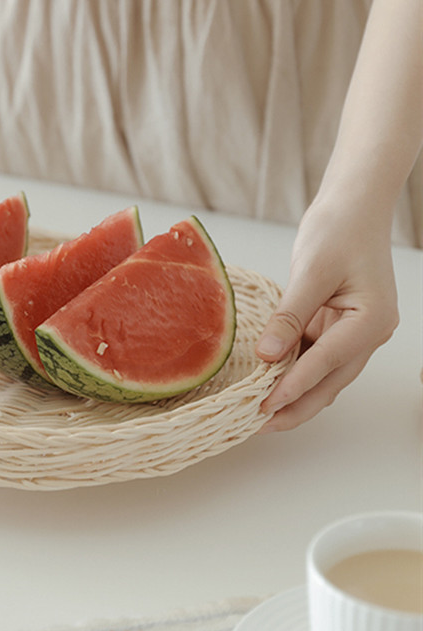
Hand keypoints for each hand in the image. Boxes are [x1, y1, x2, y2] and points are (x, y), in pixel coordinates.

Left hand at [255, 200, 398, 431]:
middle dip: (296, 405)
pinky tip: (268, 384)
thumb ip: (289, 316)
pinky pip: (314, 357)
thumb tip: (267, 356)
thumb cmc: (339, 230)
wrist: (352, 206)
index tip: (265, 405)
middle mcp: (368, 333)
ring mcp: (353, 332)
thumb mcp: (310, 271)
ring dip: (294, 394)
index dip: (294, 386)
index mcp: (371, 321)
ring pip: (323, 374)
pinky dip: (293, 372)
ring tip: (260, 414)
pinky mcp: (335, 326)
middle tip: (259, 424)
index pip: (327, 362)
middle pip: (330, 380)